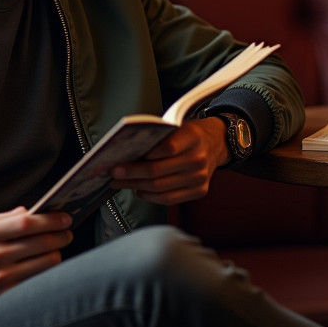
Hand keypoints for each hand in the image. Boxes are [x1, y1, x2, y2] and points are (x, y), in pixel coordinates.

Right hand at [0, 207, 72, 322]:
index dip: (50, 220)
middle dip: (61, 235)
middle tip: (68, 232)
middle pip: (41, 242)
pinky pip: (43, 277)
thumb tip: (40, 210)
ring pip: (47, 261)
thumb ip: (11, 216)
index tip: (66, 218)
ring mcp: (2, 278)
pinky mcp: (11, 295)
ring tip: (58, 247)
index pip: (26, 223)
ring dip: (58, 252)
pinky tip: (48, 262)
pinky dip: (50, 268)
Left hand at [111, 117, 227, 204]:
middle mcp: (199, 158)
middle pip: (158, 171)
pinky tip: (138, 190)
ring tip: (120, 183)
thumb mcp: (176, 127)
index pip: (166, 148)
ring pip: (160, 187)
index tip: (122, 158)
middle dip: (131, 173)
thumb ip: (157, 138)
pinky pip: (169, 199)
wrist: (214, 145)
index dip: (144, 155)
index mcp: (193, 137)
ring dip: (136, 186)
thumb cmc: (187, 136)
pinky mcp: (199, 191)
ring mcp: (200, 178)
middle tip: (113, 173)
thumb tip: (126, 154)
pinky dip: (150, 196)